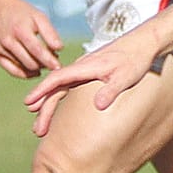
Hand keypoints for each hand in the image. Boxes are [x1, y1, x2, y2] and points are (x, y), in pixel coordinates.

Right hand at [0, 0, 61, 77]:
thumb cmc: (23, 12)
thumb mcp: (40, 17)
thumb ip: (50, 33)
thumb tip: (60, 49)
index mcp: (20, 31)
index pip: (37, 51)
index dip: (49, 60)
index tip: (59, 66)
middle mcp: (8, 41)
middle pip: (30, 62)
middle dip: (44, 65)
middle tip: (54, 62)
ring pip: (22, 68)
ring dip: (36, 69)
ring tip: (45, 62)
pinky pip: (12, 70)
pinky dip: (24, 73)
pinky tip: (35, 70)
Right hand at [23, 35, 157, 135]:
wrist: (144, 43)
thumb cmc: (135, 59)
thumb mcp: (126, 76)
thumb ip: (111, 90)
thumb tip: (98, 106)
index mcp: (86, 66)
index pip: (57, 78)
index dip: (42, 91)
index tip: (29, 103)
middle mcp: (81, 68)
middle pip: (56, 88)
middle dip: (43, 108)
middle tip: (37, 130)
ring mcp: (84, 71)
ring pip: (60, 89)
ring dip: (49, 106)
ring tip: (41, 127)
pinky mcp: (89, 74)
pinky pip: (68, 87)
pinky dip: (58, 99)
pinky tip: (54, 110)